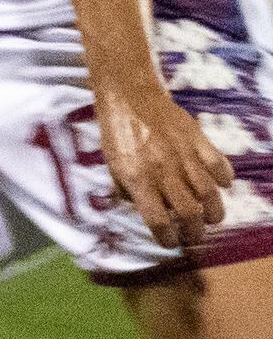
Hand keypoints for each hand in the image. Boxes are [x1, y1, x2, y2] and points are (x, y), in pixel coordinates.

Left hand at [94, 74, 234, 252]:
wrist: (130, 97)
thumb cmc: (117, 133)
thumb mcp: (112, 165)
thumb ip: (127, 190)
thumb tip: (142, 211)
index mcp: (138, 180)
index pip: (158, 221)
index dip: (167, 238)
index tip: (171, 241)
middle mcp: (163, 171)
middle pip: (187, 212)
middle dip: (194, 231)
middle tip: (194, 236)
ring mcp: (183, 156)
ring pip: (208, 194)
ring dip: (213, 212)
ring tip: (211, 219)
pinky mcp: (198, 141)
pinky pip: (219, 165)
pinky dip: (225, 178)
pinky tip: (223, 186)